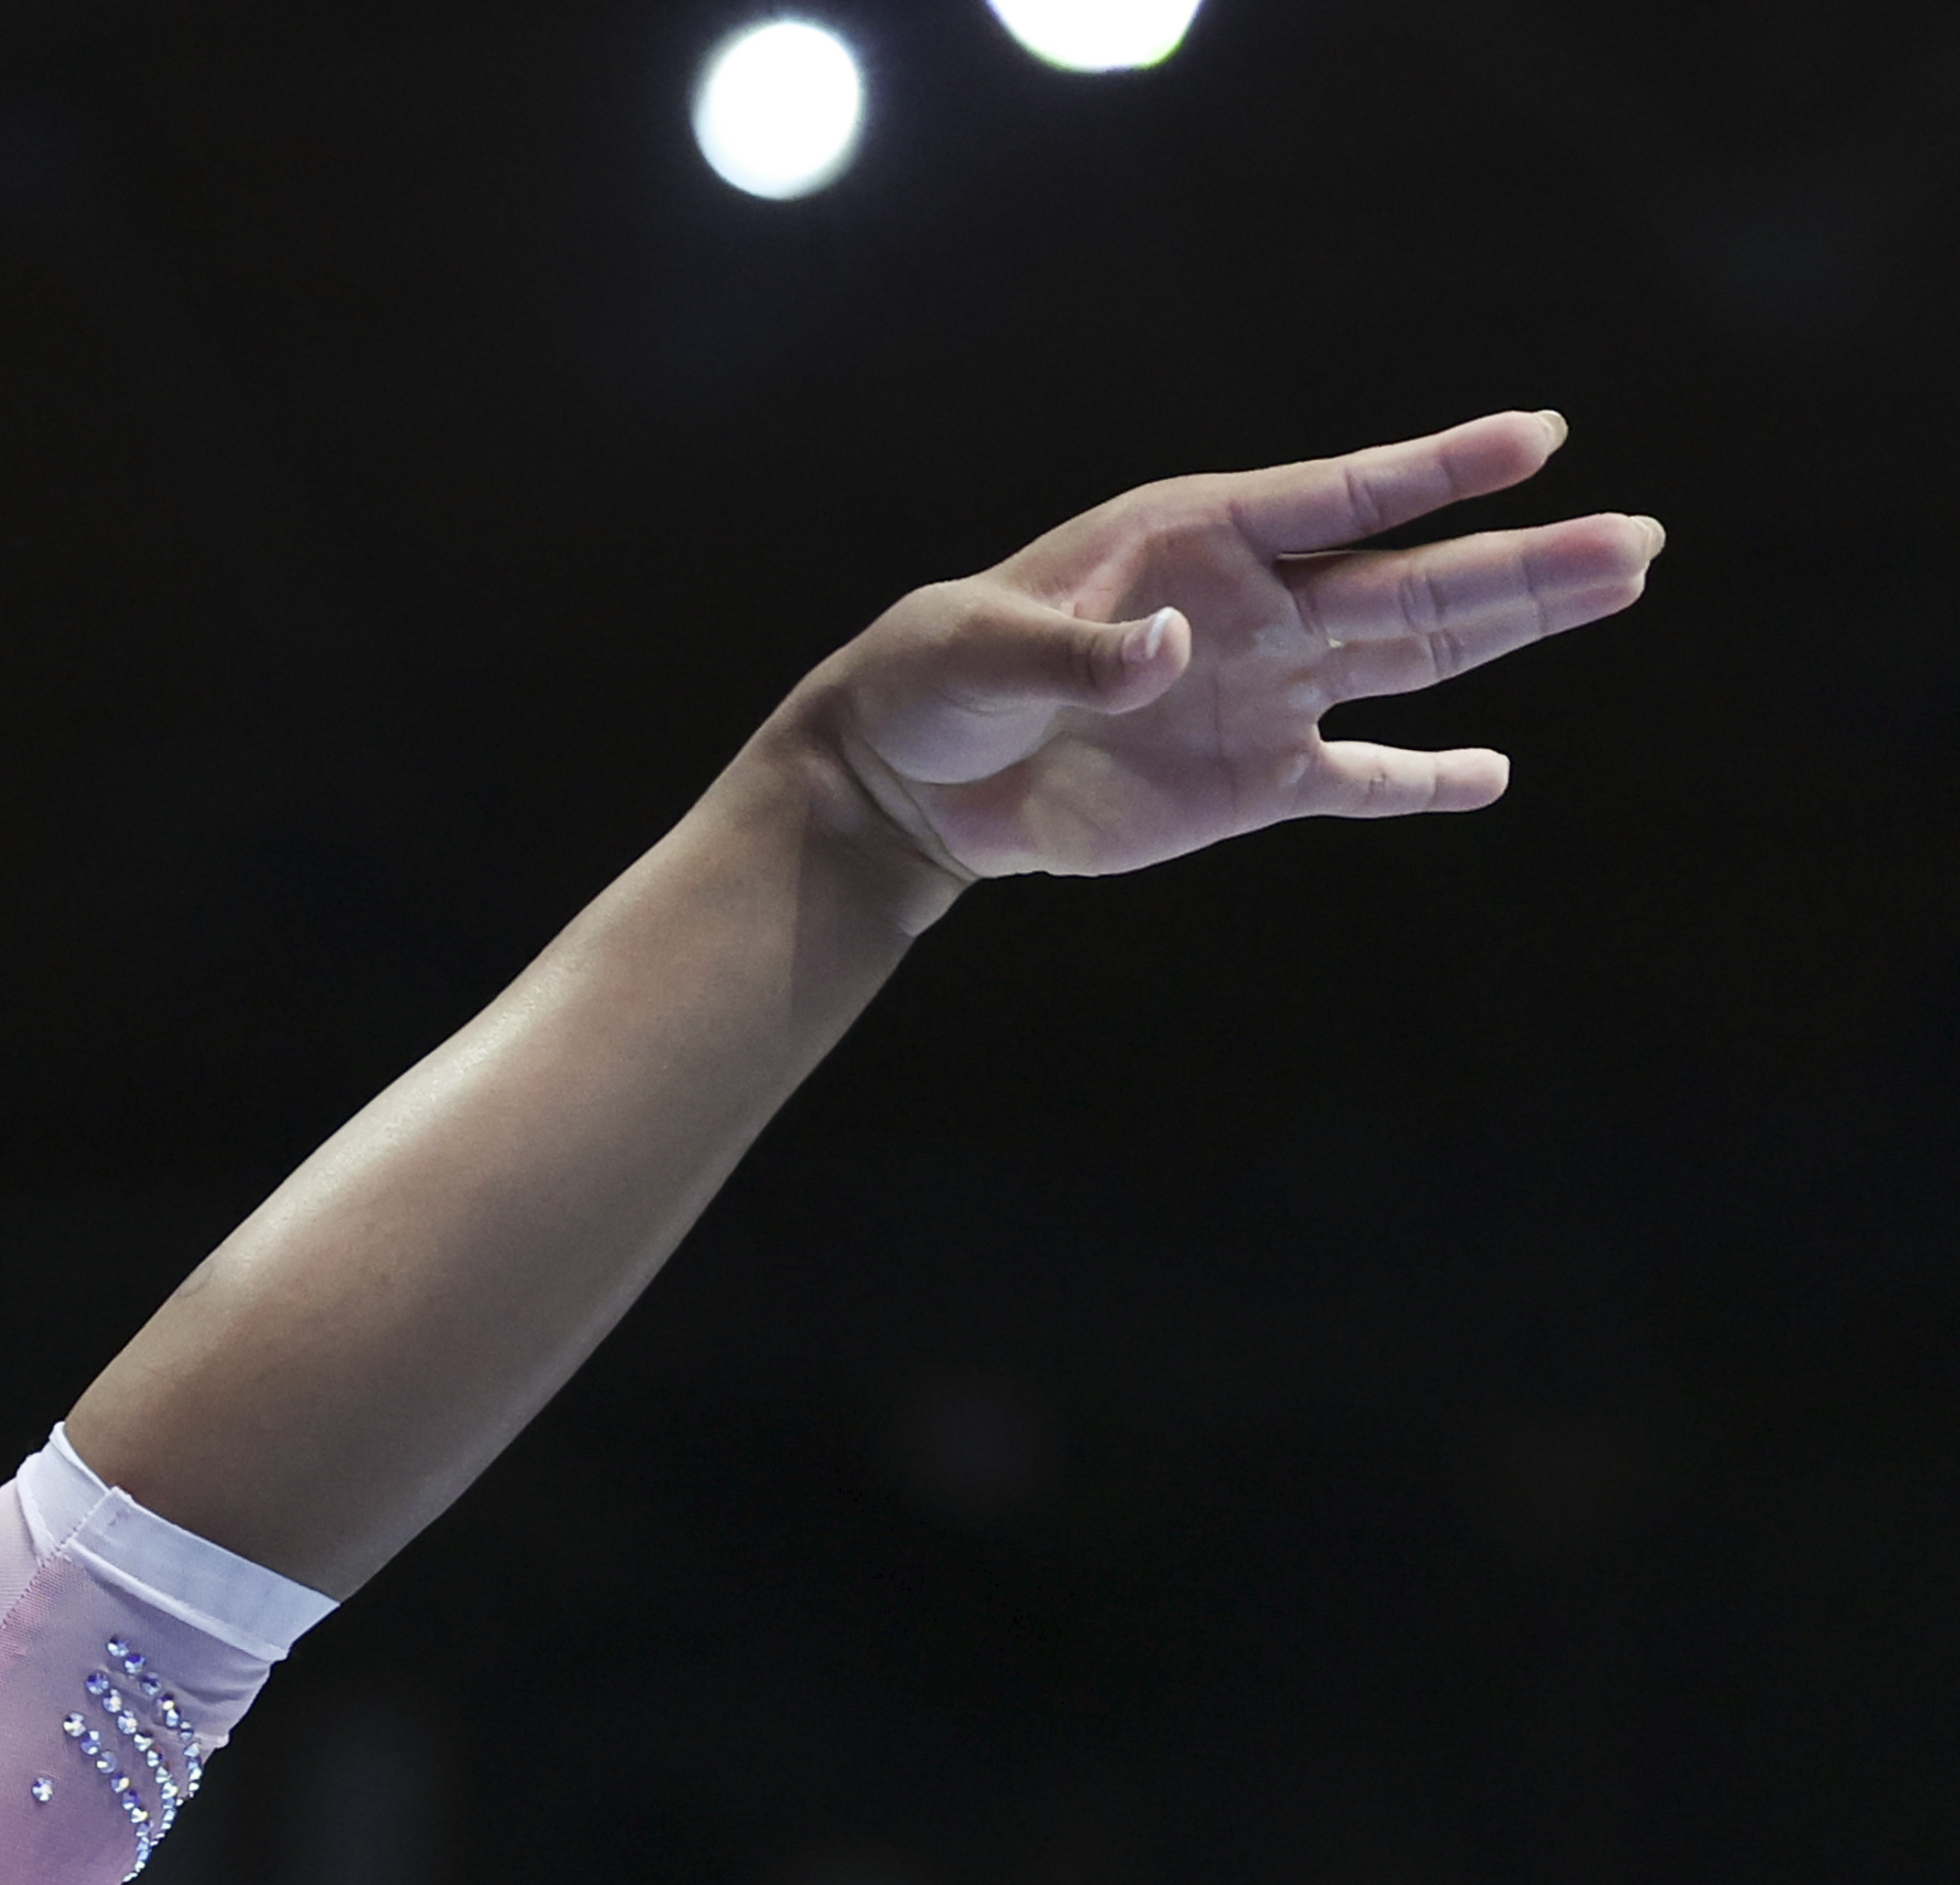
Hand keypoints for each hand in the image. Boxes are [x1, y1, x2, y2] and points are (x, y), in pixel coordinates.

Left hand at [809, 408, 1660, 886]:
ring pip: (1414, 658)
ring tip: (1620, 584)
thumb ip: (1077, 652)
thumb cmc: (934, 678)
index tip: (1538, 438)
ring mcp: (1265, 692)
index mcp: (1199, 538)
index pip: (1342, 496)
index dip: (1438, 469)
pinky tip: (1491, 775)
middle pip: (1414, 577)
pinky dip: (1417, 785)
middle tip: (1636, 541)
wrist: (909, 777)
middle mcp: (1257, 605)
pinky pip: (1354, 783)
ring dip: (1514, 629)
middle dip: (1526, 561)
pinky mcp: (1249, 782)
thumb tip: (1172, 648)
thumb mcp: (980, 651)